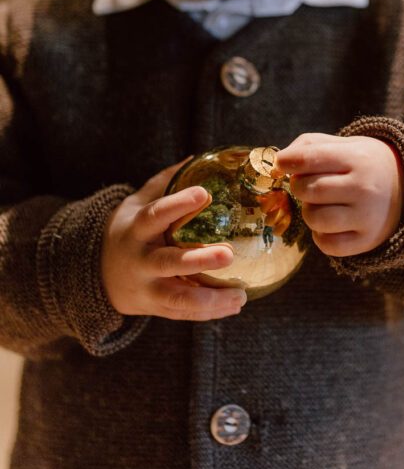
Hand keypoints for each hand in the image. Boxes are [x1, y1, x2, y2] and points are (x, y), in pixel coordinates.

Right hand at [101, 161, 246, 320]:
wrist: (97, 274)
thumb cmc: (131, 229)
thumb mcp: (138, 203)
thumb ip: (166, 182)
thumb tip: (199, 155)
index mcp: (135, 230)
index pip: (155, 215)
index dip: (177, 204)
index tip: (204, 193)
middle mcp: (139, 261)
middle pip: (169, 263)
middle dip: (199, 260)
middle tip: (229, 254)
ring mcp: (146, 289)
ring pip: (178, 298)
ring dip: (210, 299)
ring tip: (241, 295)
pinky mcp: (154, 308)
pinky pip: (183, 313)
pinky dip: (209, 312)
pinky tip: (236, 304)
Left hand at [273, 133, 403, 256]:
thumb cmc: (364, 164)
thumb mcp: (345, 145)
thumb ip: (309, 146)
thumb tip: (278, 164)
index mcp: (358, 158)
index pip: (312, 158)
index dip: (289, 160)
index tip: (282, 163)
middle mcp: (365, 188)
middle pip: (309, 189)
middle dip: (299, 186)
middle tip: (308, 183)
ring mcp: (367, 217)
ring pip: (315, 218)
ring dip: (309, 211)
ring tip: (320, 204)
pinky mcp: (366, 241)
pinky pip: (326, 244)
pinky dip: (320, 234)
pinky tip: (330, 223)